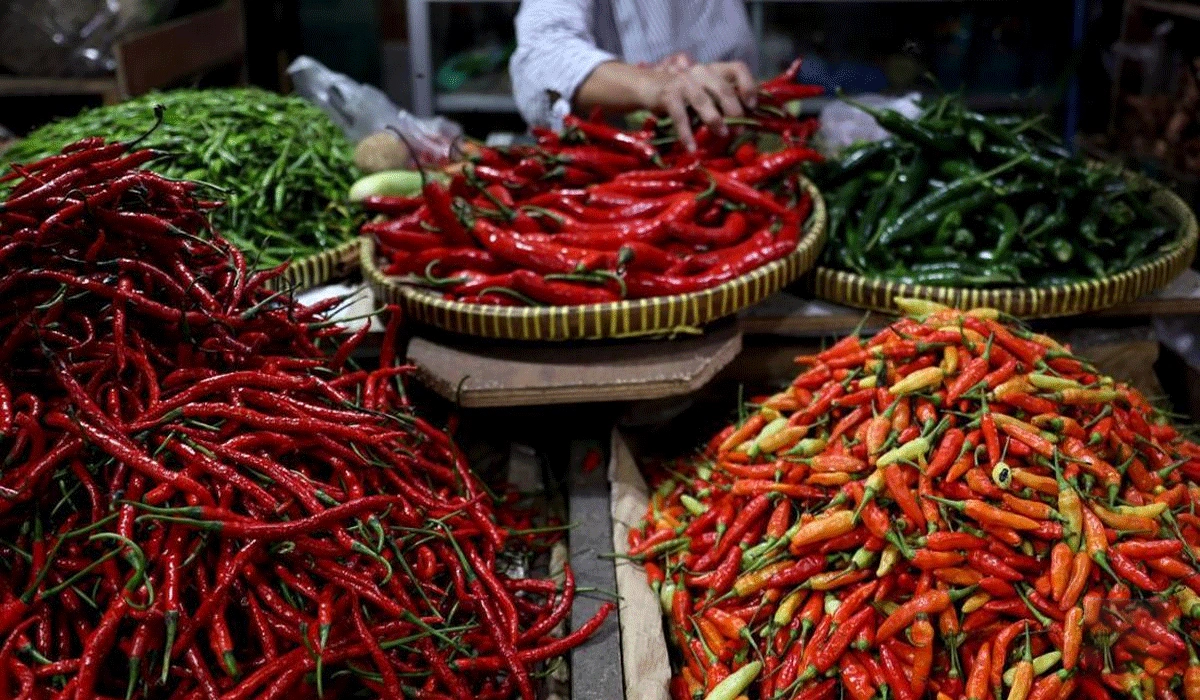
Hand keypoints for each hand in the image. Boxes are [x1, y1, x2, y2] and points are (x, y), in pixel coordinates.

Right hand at [641, 61, 756, 151]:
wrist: (647, 85)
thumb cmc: (681, 92)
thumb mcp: (704, 90)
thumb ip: (721, 99)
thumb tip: (743, 121)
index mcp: (713, 70)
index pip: (737, 68)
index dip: (748, 85)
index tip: (752, 105)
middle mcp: (701, 72)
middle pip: (723, 89)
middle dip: (734, 111)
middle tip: (739, 130)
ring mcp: (683, 82)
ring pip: (703, 101)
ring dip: (715, 119)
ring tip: (722, 135)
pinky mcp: (668, 95)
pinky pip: (680, 117)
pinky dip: (687, 134)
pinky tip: (691, 148)